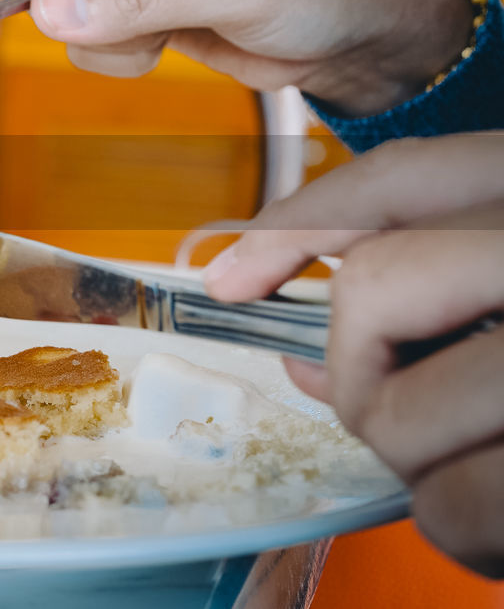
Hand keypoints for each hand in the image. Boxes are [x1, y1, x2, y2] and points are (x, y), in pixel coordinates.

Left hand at [204, 133, 503, 576]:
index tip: (230, 273)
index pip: (413, 174)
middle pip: (381, 284)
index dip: (302, 220)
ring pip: (403, 412)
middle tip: (404, 413)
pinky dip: (468, 533)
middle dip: (369, 368)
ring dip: (429, 471)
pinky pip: (464, 505)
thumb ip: (445, 308)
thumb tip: (312, 357)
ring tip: (502, 475)